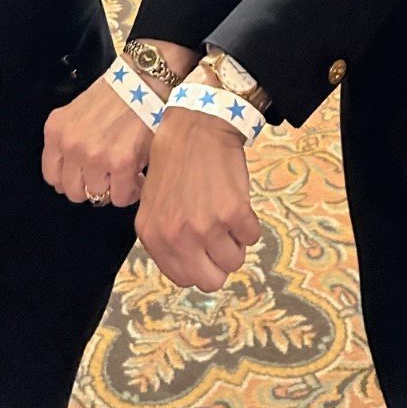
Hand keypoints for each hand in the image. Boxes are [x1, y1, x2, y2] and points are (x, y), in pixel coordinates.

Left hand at [42, 77, 154, 207]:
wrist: (142, 82)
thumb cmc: (114, 95)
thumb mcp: (76, 114)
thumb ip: (70, 143)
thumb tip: (79, 177)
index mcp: (56, 132)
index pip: (52, 177)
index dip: (71, 180)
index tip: (85, 177)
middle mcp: (70, 145)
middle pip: (73, 192)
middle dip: (92, 187)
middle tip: (107, 177)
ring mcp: (94, 156)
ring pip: (98, 196)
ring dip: (113, 188)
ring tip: (124, 173)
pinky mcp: (121, 163)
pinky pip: (122, 196)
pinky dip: (131, 191)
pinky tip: (137, 176)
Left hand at [135, 101, 260, 290]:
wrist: (197, 126)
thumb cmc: (175, 160)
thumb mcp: (155, 202)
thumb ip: (165, 236)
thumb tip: (189, 263)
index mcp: (153, 237)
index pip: (183, 279)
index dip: (199, 266)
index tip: (204, 251)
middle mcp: (177, 237)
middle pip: (212, 281)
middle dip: (220, 263)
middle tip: (220, 239)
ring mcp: (206, 227)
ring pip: (235, 261)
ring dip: (236, 242)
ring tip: (227, 216)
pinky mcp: (233, 213)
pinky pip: (253, 237)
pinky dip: (250, 224)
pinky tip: (237, 202)